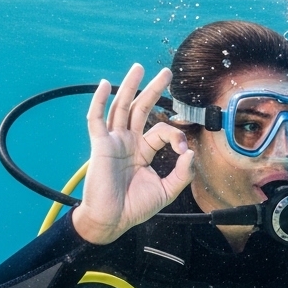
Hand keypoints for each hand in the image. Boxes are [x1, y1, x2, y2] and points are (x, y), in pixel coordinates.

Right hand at [71, 64, 195, 244]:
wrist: (113, 220)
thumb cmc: (135, 208)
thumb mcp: (167, 191)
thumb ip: (182, 173)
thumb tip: (191, 152)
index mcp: (143, 151)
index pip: (162, 131)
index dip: (175, 135)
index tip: (183, 150)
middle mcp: (128, 142)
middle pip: (141, 109)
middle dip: (153, 90)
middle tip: (165, 72)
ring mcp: (114, 141)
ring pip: (122, 108)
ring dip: (130, 86)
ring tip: (139, 68)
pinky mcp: (100, 145)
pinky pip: (97, 119)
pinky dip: (100, 101)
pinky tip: (106, 85)